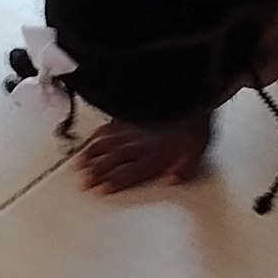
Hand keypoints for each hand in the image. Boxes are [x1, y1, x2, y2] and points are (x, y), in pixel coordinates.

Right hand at [77, 111, 213, 193]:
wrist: (183, 87)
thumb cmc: (192, 117)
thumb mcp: (197, 147)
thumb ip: (184, 168)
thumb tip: (173, 179)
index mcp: (153, 156)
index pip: (128, 174)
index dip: (114, 183)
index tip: (100, 189)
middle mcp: (137, 143)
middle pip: (111, 161)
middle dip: (96, 173)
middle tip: (83, 181)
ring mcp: (130, 127)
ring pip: (104, 145)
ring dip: (90, 156)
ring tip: (79, 164)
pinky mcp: (127, 112)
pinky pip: (106, 127)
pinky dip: (96, 134)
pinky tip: (91, 137)